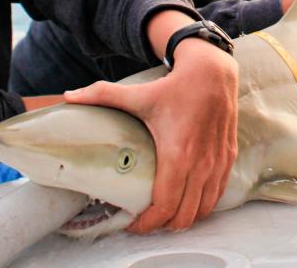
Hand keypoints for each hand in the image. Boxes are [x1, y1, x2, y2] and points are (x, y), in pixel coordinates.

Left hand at [64, 39, 237, 231]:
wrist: (212, 71)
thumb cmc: (174, 86)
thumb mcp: (137, 93)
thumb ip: (101, 95)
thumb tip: (69, 95)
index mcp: (177, 155)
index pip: (164, 206)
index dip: (147, 223)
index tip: (133, 224)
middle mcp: (201, 164)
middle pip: (183, 216)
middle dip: (163, 225)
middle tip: (146, 220)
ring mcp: (217, 163)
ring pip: (203, 209)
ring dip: (184, 217)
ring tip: (166, 213)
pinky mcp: (228, 157)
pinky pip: (217, 194)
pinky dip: (203, 204)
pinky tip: (189, 199)